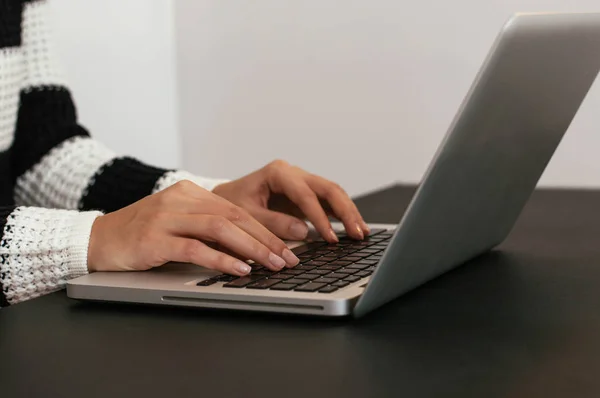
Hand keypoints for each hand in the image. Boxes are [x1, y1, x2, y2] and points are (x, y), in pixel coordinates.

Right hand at [87, 181, 298, 274]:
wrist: (98, 238)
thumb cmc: (144, 233)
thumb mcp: (179, 222)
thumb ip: (209, 227)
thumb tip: (251, 246)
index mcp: (190, 192)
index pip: (237, 210)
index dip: (266, 230)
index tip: (287, 248)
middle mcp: (180, 199)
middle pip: (235, 217)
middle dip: (266, 240)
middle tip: (288, 259)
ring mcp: (166, 217)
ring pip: (219, 229)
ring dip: (251, 248)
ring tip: (271, 264)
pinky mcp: (154, 239)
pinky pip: (195, 248)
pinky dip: (221, 259)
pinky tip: (239, 269)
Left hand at [212, 160, 368, 242]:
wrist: (222, 200)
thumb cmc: (229, 205)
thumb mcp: (245, 216)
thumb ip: (273, 223)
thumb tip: (304, 231)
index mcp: (277, 172)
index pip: (305, 194)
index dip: (319, 217)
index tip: (329, 238)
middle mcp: (293, 173)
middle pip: (327, 188)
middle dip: (345, 211)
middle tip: (357, 233)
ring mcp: (301, 183)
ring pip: (333, 193)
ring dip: (348, 212)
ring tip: (361, 233)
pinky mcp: (305, 195)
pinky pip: (329, 203)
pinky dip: (341, 215)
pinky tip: (353, 229)